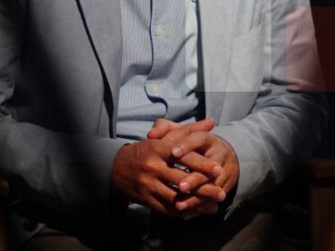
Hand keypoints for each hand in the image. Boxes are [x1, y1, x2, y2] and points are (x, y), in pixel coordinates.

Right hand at [109, 118, 225, 218]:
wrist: (113, 168)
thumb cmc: (144, 150)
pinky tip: (196, 213)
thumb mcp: (163, 137)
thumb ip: (188, 130)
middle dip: (204, 189)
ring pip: (176, 198)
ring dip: (196, 205)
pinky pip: (167, 209)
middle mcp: (153, 167)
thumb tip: (211, 122)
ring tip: (213, 207)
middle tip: (221, 194)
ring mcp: (148, 185)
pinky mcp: (145, 200)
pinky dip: (183, 212)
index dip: (202, 164)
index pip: (183, 157)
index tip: (218, 170)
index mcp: (158, 149)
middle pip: (182, 180)